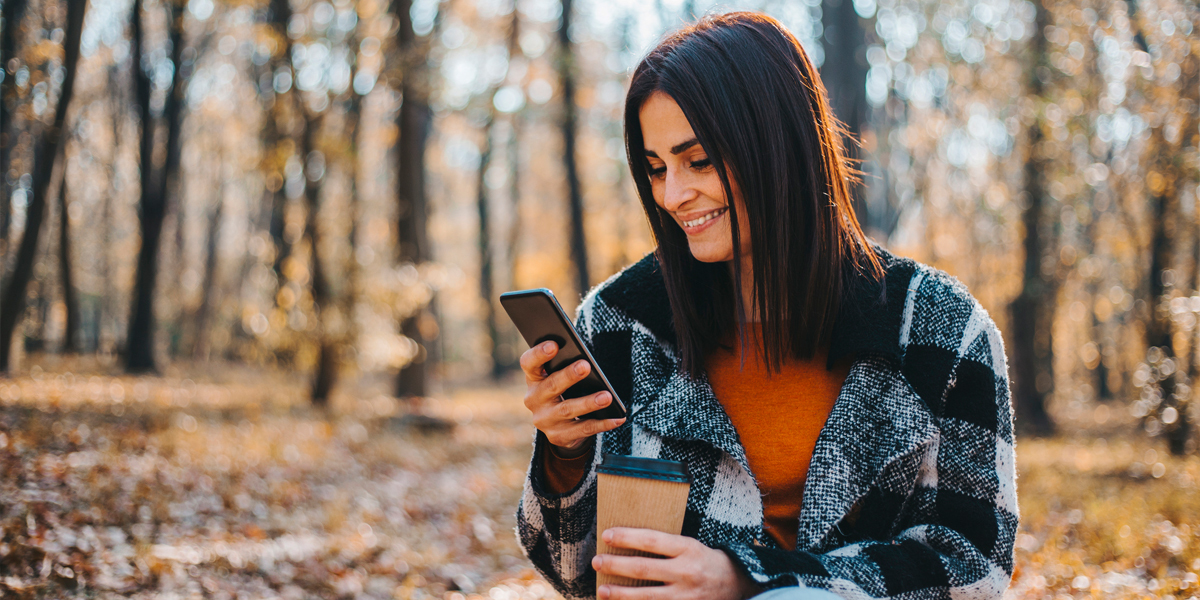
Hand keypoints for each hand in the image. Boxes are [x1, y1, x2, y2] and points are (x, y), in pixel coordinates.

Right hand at [520, 341, 625, 453]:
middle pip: (551, 386)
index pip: (529, 363)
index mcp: (534, 378)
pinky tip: (617, 418)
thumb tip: (586, 361)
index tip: (554, 345)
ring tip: (607, 396)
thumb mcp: (558, 377)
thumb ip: (565, 366)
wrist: (558, 426)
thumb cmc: (563, 391)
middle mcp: (534, 399)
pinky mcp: (558, 436)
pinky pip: (583, 429)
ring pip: (568, 410)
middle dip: (569, 376)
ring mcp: (544, 420)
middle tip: (585, 366)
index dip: (539, 354)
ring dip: (588, 403)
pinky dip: (603, 423)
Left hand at [591, 528, 761, 599]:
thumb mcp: (691, 546)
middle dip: (616, 565)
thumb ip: (665, 546)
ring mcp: (685, 595)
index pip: (651, 539)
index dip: (627, 537)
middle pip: (643, 568)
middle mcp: (686, 571)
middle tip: (596, 561)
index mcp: (688, 548)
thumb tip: (628, 543)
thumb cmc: (707, 561)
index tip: (606, 535)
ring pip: (646, 596)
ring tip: (602, 590)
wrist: (738, 585)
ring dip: (621, 594)